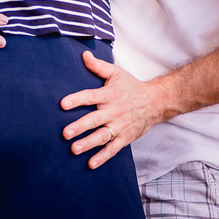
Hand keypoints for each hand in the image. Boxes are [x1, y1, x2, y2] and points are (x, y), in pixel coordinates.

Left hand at [60, 50, 157, 168]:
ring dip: (88, 143)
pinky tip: (90, 163)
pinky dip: (103, 157)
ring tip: (74, 149)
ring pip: (103, 136)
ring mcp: (120, 126)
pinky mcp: (126, 137)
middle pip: (94, 119)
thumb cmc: (131, 87)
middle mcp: (114, 111)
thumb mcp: (116, 73)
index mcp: (109, 95)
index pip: (90, 96)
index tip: (62, 104)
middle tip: (65, 133)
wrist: (155, 102)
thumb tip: (84, 55)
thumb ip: (98, 66)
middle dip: (79, 126)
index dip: (77, 100)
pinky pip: (113, 148)